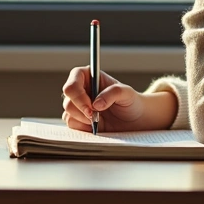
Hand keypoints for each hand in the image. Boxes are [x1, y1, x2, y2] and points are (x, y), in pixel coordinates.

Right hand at [60, 67, 176, 132]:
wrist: (135, 119)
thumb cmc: (131, 101)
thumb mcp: (126, 93)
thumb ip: (112, 93)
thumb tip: (96, 104)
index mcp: (88, 76)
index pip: (72, 84)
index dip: (78, 96)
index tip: (91, 108)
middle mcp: (80, 89)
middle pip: (67, 100)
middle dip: (81, 111)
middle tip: (95, 117)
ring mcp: (78, 105)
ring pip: (68, 113)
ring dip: (83, 120)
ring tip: (99, 120)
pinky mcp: (79, 119)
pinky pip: (72, 124)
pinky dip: (83, 127)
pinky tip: (96, 125)